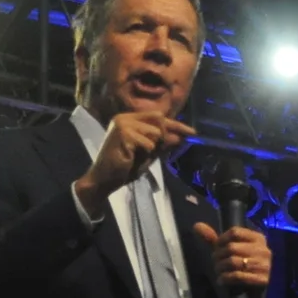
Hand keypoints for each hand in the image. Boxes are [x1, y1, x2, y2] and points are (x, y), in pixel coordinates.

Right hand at [77, 113, 194, 210]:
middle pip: (160, 120)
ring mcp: (123, 123)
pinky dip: (145, 154)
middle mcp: (125, 117)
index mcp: (130, 119)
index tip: (192, 133)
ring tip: (136, 157)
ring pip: (156, 133)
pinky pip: (148, 144)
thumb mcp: (148, 154)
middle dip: (162, 138)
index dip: (177, 125)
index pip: (159, 117)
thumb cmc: (125, 167)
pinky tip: (131, 158)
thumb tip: (181, 137)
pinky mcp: (123, 133)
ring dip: (151, 149)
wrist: (105, 179)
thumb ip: (162, 144)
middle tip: (149, 152)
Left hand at [192, 222, 271, 297]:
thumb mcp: (229, 251)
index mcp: (258, 238)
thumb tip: (196, 225)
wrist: (254, 293)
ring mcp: (265, 265)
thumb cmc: (241, 268)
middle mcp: (264, 250)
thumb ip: (213, 239)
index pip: (235, 232)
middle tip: (215, 263)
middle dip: (218, 256)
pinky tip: (222, 280)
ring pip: (233, 262)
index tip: (216, 249)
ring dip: (220, 268)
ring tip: (218, 272)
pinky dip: (225, 278)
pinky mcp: (262, 280)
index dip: (220, 240)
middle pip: (232, 247)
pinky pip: (238, 276)